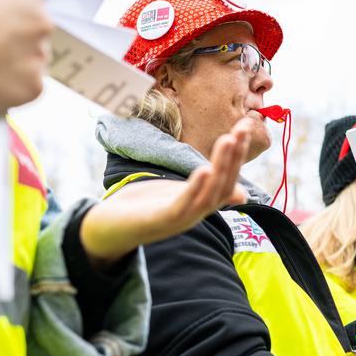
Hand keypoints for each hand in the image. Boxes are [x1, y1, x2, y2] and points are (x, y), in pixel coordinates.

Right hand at [0, 0, 52, 114]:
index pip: (31, 13)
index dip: (11, 27)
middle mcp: (40, 23)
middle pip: (36, 40)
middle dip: (17, 49)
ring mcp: (39, 55)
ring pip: (33, 66)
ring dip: (16, 71)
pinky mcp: (34, 86)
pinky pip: (27, 90)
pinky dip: (10, 92)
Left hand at [80, 119, 252, 267]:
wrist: (110, 228)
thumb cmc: (146, 208)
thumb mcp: (183, 196)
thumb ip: (208, 190)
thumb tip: (242, 194)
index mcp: (200, 204)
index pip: (229, 179)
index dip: (238, 155)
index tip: (244, 127)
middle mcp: (196, 214)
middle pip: (224, 186)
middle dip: (234, 157)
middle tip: (242, 129)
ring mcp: (181, 219)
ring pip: (209, 195)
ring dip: (221, 167)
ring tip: (228, 141)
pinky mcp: (162, 221)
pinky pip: (184, 206)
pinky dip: (196, 188)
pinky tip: (204, 170)